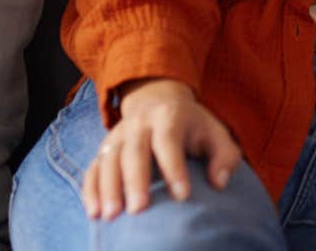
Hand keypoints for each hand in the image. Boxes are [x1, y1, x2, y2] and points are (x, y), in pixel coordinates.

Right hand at [81, 78, 242, 219]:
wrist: (158, 99)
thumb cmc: (192, 126)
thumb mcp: (216, 133)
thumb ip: (225, 156)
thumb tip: (219, 183)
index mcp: (169, 116)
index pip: (169, 141)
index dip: (174, 168)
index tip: (183, 196)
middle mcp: (139, 123)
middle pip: (134, 151)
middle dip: (135, 181)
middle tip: (139, 210)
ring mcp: (118, 135)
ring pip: (109, 160)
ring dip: (108, 188)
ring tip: (111, 216)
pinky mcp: (104, 148)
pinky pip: (93, 169)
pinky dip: (91, 190)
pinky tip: (94, 212)